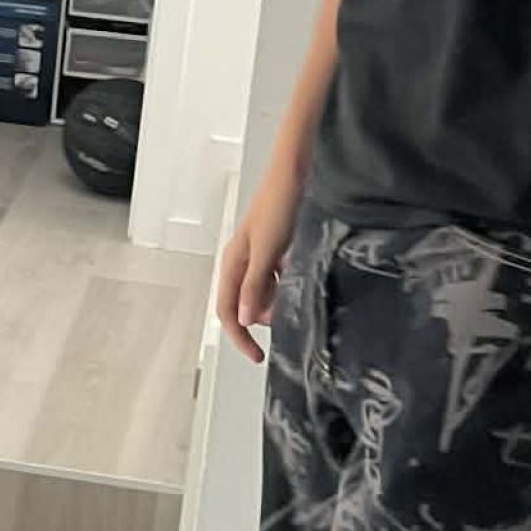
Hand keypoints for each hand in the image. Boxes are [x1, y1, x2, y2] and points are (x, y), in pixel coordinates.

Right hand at [215, 167, 300, 364]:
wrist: (296, 174)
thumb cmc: (278, 206)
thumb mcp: (267, 250)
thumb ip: (255, 285)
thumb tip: (244, 319)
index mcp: (233, 262)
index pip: (227, 311)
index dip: (239, 337)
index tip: (258, 357)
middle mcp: (242, 261)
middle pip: (244, 304)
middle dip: (263, 319)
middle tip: (289, 320)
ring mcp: (260, 255)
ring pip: (263, 293)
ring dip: (278, 302)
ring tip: (300, 298)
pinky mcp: (277, 249)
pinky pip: (279, 278)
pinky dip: (288, 286)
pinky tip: (303, 280)